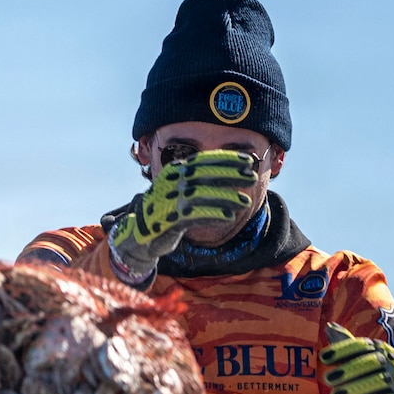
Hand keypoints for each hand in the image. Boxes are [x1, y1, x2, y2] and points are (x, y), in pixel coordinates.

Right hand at [107, 150, 257, 281]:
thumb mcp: (182, 189)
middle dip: (231, 174)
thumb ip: (201, 180)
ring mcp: (169, 199)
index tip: (248, 161)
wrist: (142, 233)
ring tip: (245, 202)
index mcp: (175, 170)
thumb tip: (232, 173)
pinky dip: (213, 215)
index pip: (204, 160)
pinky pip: (195, 215)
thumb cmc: (168, 208)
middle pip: (206, 174)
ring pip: (202, 195)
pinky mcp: (169, 219)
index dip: (228, 159)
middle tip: (252, 177)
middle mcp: (171, 181)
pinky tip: (229, 217)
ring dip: (226, 197)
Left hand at [319, 322, 393, 393]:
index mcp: (382, 350)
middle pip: (371, 362)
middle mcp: (393, 361)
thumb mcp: (365, 360)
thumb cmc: (380, 376)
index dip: (343, 350)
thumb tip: (329, 326)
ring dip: (356, 389)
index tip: (323, 357)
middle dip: (348, 370)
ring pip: (380, 383)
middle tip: (327, 379)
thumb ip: (348, 347)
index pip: (362, 346)